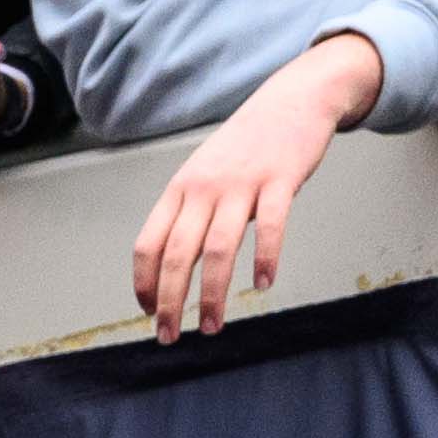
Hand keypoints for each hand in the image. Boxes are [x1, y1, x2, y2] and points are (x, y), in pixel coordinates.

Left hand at [132, 39, 369, 338]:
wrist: (293, 99)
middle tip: (169, 337)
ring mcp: (241, 183)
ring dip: (212, 294)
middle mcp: (203, 188)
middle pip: (176, 255)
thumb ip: (188, 213)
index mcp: (179, 190)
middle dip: (169, 302)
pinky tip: (262, 285)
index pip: (148, 244)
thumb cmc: (246, 146)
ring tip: (212, 326)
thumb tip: (172, 267)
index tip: (149, 313)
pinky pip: (270, 226)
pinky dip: (265, 259)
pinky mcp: (279, 180)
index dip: (144, 284)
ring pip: (217, 249)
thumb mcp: (203, 174)